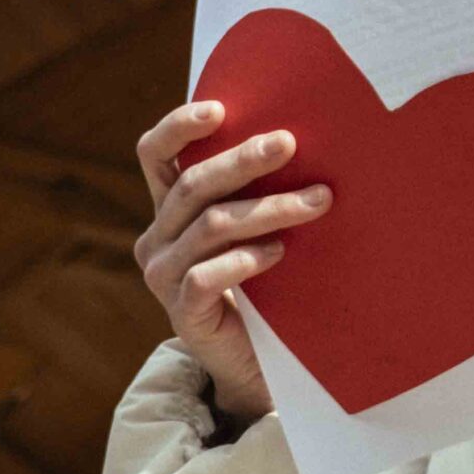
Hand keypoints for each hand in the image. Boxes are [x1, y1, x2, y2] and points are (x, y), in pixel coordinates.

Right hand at [132, 100, 332, 425]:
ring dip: (268, 209)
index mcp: (168, 209)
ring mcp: (164, 276)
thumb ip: (253, 192)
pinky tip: (279, 253)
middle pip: (193, 185)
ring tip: (318, 201)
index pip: (155, 154)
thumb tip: (299, 139)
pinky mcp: (182, 312)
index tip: (220, 109)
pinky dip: (246, 259)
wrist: (255, 363)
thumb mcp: (253, 229)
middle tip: (290, 144)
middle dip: (244, 160)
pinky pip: (208, 276)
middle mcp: (156, 238)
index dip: (180, 127)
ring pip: (211, 226)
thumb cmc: (263, 284)